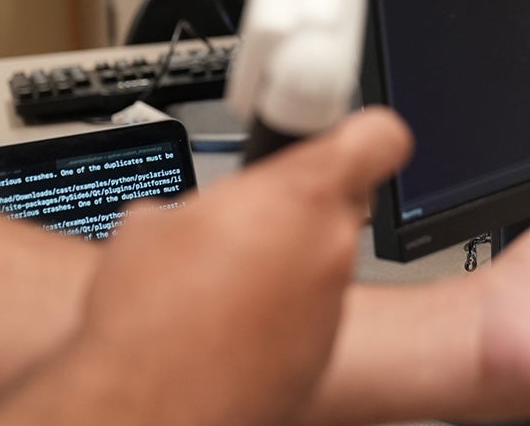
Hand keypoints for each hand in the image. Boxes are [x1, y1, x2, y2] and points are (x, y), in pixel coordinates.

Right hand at [64, 107, 411, 425]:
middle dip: (302, 209)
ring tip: (227, 287)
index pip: (379, 137)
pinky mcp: (321, 354)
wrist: (149, 410)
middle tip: (255, 220)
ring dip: (287, 266)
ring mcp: (332, 306)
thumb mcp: (152, 225)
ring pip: (324, 262)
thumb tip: (193, 212)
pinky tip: (233, 326)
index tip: (344, 134)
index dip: (363, 132)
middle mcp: (330, 248)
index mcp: (299, 197)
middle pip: (344, 205)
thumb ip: (203, 200)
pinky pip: (311, 314)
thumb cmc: (150, 320)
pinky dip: (282, 315)